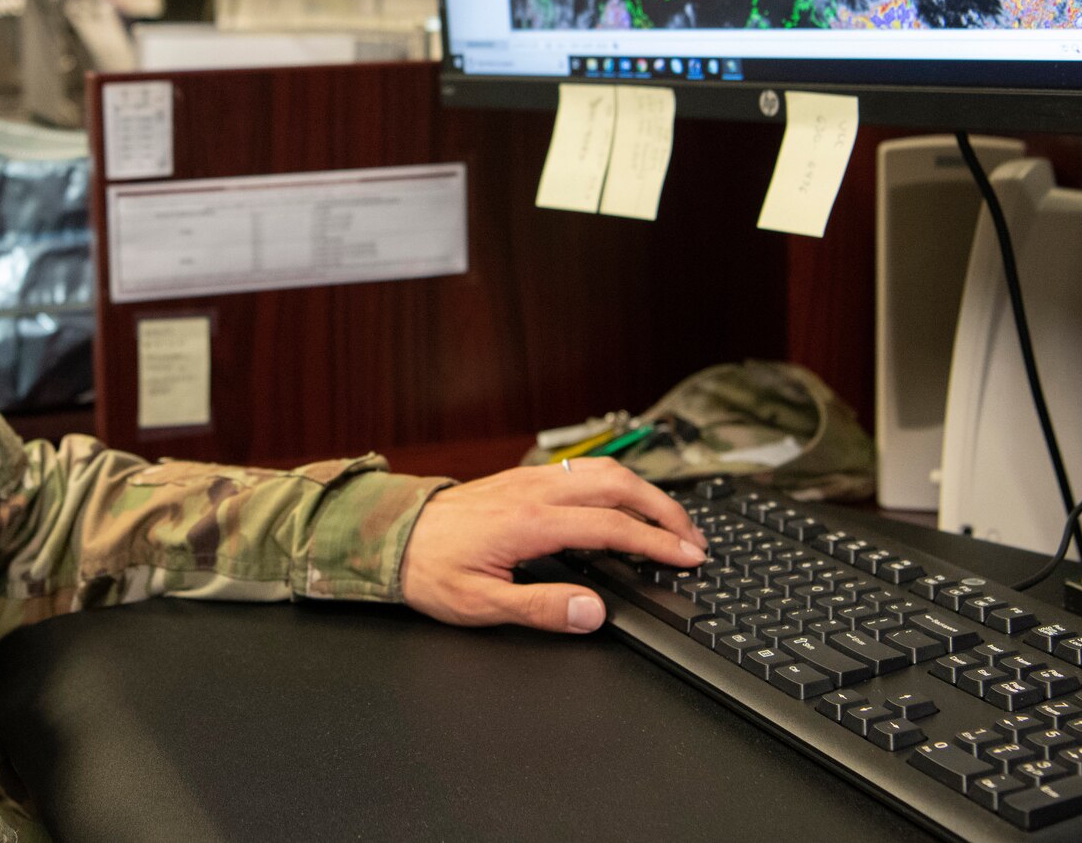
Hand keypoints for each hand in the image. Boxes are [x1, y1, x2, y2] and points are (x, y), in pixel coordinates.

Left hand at [399, 456, 707, 633]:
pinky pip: (578, 470)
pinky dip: (615, 482)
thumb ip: (540, 608)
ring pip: (600, 470)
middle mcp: (533, 492)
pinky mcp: (519, 479)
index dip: (657, 543)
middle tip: (693, 538)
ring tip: (669, 519)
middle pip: (617, 485)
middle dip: (664, 509)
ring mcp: (527, 480)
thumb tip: (593, 611)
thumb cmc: (428, 570)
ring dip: (643, 491)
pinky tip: (623, 499)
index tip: (688, 558)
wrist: (388, 535)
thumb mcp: (480, 604)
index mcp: (530, 523)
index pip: (612, 527)